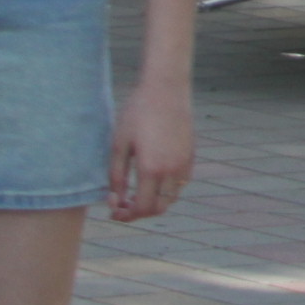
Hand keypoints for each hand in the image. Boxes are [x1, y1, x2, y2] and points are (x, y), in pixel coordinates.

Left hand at [110, 72, 193, 220]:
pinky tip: (153, 178)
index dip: (126, 215)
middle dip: (140, 212)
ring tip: (137, 193)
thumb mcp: (119, 145)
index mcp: (151, 169)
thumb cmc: (137, 114)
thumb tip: (114, 200)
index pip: (142, 208)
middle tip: (123, 206)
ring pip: (173, 197)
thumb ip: (116, 176)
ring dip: (155, 201)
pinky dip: (167, 189)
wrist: (165, 89)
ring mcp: (184, 162)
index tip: (113, 211)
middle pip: (159, 207)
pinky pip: (181, 182)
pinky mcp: (191, 154)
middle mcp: (172, 170)